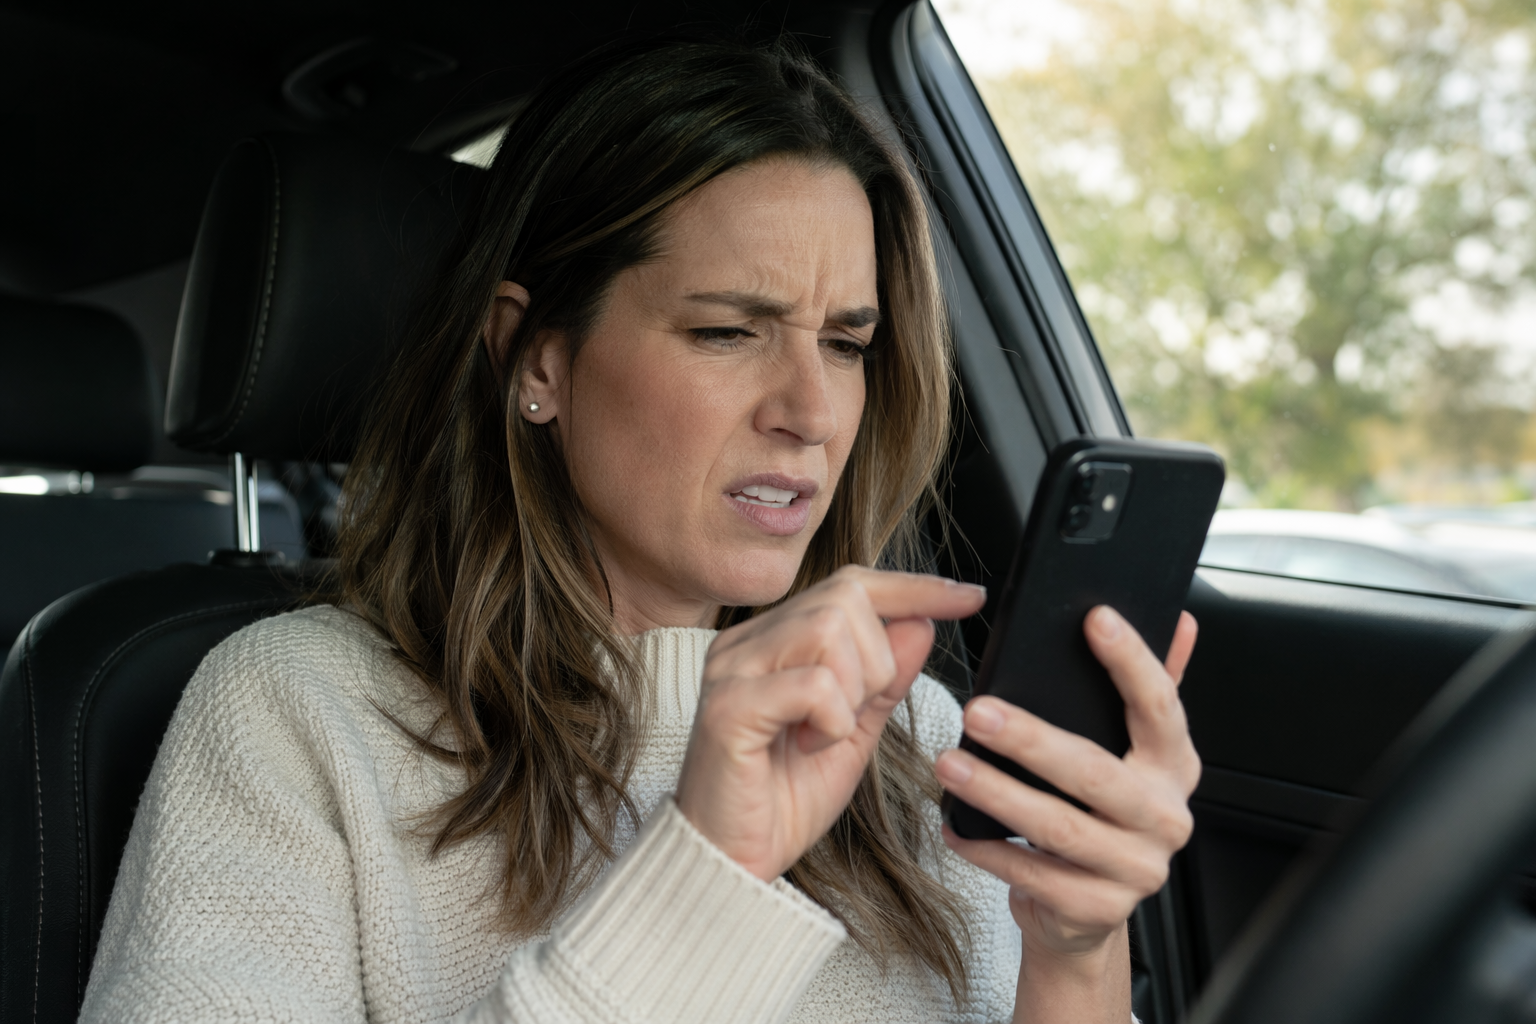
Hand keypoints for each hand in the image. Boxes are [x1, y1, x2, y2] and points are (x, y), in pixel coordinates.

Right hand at [675, 566, 986, 880]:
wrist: (732, 862)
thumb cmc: (781, 800)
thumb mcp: (854, 731)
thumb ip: (885, 678)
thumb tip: (922, 622)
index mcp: (771, 641)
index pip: (849, 585)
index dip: (913, 588)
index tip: (969, 597)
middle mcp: (745, 643)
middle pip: (844, 600)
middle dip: (878, 661)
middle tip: (855, 716)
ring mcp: (731, 670)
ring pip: (829, 631)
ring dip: (854, 690)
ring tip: (826, 735)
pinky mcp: (728, 707)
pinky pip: (814, 685)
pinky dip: (832, 722)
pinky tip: (808, 748)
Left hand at [935, 606, 1199, 1005]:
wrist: (1088, 912)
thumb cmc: (1100, 816)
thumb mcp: (1130, 753)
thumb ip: (1152, 689)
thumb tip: (1180, 621)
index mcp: (1174, 767)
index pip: (1161, 706)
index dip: (1132, 661)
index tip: (1095, 620)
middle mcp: (1164, 818)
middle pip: (1095, 771)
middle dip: (1031, 740)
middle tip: (978, 711)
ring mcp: (1136, 869)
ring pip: (1057, 825)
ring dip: (996, 793)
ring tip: (950, 763)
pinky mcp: (1098, 909)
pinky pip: (1031, 874)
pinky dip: (986, 848)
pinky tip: (953, 825)